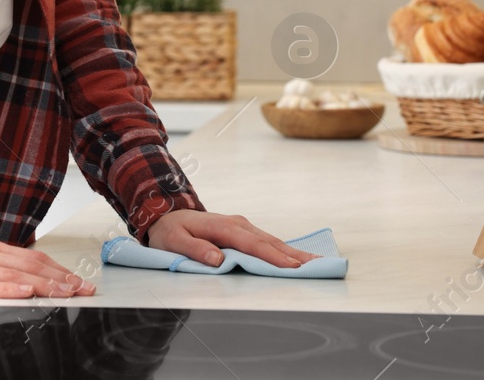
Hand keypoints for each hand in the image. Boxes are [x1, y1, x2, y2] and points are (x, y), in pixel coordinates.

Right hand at [0, 238, 96, 304]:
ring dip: (44, 284)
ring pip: (14, 274)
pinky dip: (9, 288)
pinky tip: (26, 291)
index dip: (60, 269)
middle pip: (31, 264)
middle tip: (84, 290)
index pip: (34, 257)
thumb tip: (26, 279)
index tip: (80, 282)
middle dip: (61, 278)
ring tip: (66, 292)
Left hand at [145, 210, 320, 267]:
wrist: (166, 214)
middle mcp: (237, 224)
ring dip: (292, 252)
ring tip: (315, 262)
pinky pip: (265, 241)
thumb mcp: (174, 242)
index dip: (273, 257)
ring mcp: (241, 226)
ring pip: (270, 240)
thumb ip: (195, 250)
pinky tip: (294, 256)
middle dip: (293, 254)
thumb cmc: (170, 232)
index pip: (252, 245)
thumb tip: (218, 259)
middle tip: (317, 265)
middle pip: (269, 241)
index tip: (293, 267)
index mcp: (223, 227)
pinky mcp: (242, 231)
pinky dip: (282, 249)